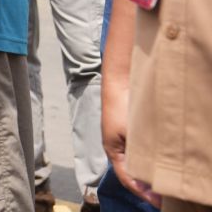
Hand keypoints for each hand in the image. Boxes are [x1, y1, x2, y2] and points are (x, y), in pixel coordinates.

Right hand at [102, 75, 161, 205]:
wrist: (121, 82)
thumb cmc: (120, 107)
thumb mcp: (126, 133)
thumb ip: (136, 152)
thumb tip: (150, 174)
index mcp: (114, 152)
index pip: (128, 180)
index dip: (142, 193)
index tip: (158, 202)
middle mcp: (120, 150)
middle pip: (134, 175)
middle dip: (148, 189)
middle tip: (166, 198)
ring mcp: (128, 142)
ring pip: (140, 165)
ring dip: (151, 176)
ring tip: (168, 184)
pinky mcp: (137, 134)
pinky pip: (146, 153)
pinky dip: (154, 163)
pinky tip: (167, 164)